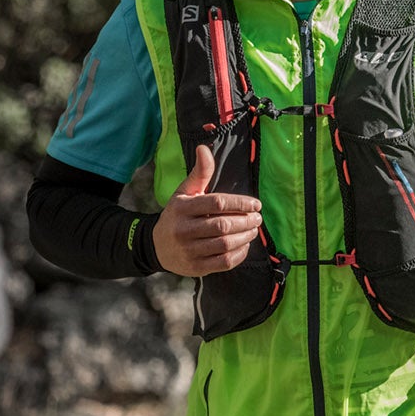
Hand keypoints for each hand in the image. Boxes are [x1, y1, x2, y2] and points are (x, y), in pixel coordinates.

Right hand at [153, 144, 263, 277]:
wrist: (157, 246)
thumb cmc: (178, 214)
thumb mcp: (184, 192)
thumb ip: (199, 172)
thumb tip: (204, 148)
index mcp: (182, 208)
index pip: (217, 203)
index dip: (240, 203)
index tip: (255, 204)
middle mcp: (183, 230)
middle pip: (223, 225)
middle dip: (245, 221)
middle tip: (257, 218)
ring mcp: (189, 250)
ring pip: (225, 244)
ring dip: (245, 237)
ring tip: (253, 230)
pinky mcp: (195, 267)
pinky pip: (224, 262)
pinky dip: (239, 254)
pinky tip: (244, 245)